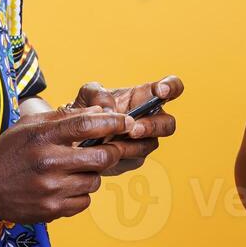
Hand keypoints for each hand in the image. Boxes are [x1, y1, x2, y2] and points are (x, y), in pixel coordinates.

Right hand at [0, 105, 134, 221]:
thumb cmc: (7, 152)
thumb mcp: (29, 126)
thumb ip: (65, 117)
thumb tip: (101, 112)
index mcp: (43, 136)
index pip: (88, 124)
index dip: (114, 122)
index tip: (126, 122)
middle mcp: (48, 162)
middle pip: (102, 156)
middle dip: (111, 151)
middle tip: (108, 149)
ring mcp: (50, 189)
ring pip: (95, 181)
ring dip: (92, 174)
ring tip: (75, 170)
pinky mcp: (51, 211)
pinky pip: (84, 202)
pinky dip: (81, 194)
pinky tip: (65, 187)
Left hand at [68, 75, 182, 175]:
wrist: (74, 136)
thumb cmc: (87, 110)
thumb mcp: (87, 94)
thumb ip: (98, 94)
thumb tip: (110, 110)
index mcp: (144, 96)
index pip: (170, 87)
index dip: (172, 87)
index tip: (161, 91)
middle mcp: (150, 118)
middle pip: (168, 123)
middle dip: (153, 126)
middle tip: (134, 128)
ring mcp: (144, 140)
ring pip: (151, 144)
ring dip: (134, 144)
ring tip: (114, 141)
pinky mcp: (134, 158)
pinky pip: (134, 158)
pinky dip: (121, 155)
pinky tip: (107, 151)